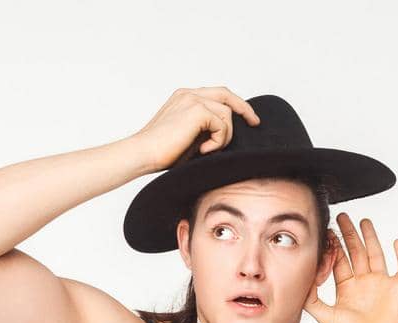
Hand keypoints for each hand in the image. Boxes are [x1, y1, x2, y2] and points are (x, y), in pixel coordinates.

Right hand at [128, 87, 259, 172]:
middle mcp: (188, 94)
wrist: (143, 154)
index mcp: (184, 98)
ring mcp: (192, 99)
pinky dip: (218, 141)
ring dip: (224, 136)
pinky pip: (222, 124)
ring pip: (227, 114)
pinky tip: (202, 150)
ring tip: (207, 150)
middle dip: (244, 108)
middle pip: (227, 94)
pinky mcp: (197, 109)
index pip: (217, 94)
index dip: (234, 105)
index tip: (247, 118)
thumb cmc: (160, 153)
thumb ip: (204, 129)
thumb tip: (226, 134)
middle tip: (255, 122)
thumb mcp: (188, 137)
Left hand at [303, 212, 397, 322]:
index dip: (334, 248)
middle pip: (355, 253)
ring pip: (376, 253)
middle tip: (342, 217)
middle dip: (349, 235)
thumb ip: (310, 297)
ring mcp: (382, 283)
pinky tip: (396, 241)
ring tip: (364, 220)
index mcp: (347, 289)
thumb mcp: (324, 314)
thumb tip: (302, 278)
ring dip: (370, 237)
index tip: (328, 232)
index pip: (340, 262)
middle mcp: (364, 283)